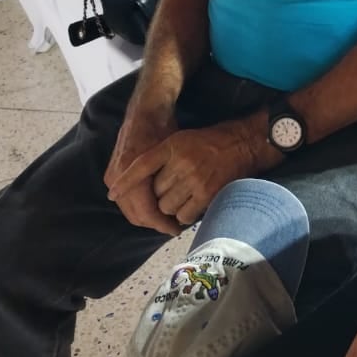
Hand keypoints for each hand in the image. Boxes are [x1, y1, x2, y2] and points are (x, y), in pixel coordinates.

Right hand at [104, 97, 178, 234]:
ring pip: (129, 210)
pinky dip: (139, 207)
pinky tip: (154, 207)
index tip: (177, 229)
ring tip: (167, 219)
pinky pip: (125, 200)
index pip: (146, 212)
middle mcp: (118, 178)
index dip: (162, 224)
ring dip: (147, 217)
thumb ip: (173, 184)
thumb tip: (184, 211)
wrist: (145, 112)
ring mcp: (113, 177)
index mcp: (132, 175)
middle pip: (136, 215)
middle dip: (155, 224)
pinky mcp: (112, 175)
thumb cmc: (163, 131)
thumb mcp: (172, 157)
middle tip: (174, 227)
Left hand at [107, 117, 277, 226]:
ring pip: (167, 206)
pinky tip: (192, 206)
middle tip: (173, 191)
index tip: (113, 194)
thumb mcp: (181, 140)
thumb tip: (139, 183)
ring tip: (184, 198)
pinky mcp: (207, 193)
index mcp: (173, 146)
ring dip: (172, 208)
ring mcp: (195, 178)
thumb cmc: (209, 142)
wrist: (243, 143)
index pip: (141, 165)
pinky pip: (184, 215)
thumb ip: (161, 157)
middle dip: (160, 196)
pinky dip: (185, 215)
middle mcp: (181, 161)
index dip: (126, 182)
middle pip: (155, 192)